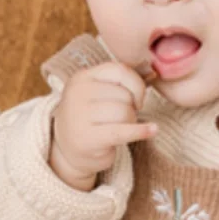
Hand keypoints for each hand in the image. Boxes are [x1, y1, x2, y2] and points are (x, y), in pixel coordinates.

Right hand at [49, 61, 157, 190]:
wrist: (68, 149)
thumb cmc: (91, 118)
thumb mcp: (96, 92)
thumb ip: (118, 82)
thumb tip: (151, 77)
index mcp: (81, 77)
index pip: (120, 70)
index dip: (136, 85)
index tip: (136, 99)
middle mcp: (77, 93)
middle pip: (124, 95)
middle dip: (131, 107)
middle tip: (120, 118)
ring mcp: (79, 116)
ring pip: (125, 112)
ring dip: (130, 122)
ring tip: (119, 127)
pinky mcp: (87, 138)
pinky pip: (123, 131)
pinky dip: (141, 131)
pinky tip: (152, 130)